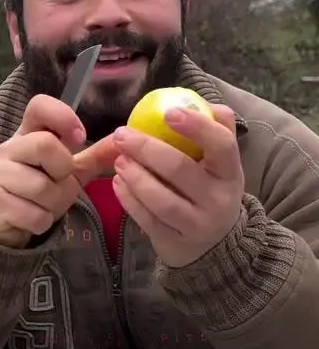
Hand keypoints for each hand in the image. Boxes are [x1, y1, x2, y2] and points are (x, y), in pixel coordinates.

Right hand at [0, 94, 86, 247]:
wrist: (4, 224)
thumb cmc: (39, 191)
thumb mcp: (68, 171)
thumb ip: (95, 155)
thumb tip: (125, 140)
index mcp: (27, 134)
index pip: (39, 105)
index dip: (62, 116)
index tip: (79, 138)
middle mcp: (7, 148)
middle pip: (45, 146)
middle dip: (63, 172)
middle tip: (57, 183)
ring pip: (42, 187)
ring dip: (54, 204)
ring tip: (44, 205)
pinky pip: (33, 214)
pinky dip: (42, 221)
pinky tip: (32, 219)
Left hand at [111, 103, 243, 267]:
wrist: (216, 246)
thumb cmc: (212, 191)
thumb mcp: (223, 165)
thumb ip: (217, 130)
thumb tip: (204, 103)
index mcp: (230, 173)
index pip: (222, 145)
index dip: (197, 126)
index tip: (168, 112)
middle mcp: (218, 200)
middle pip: (180, 170)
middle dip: (147, 149)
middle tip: (122, 134)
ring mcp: (196, 225)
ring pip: (161, 199)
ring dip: (135, 176)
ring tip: (119, 160)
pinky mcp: (174, 243)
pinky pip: (147, 220)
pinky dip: (129, 199)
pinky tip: (118, 183)